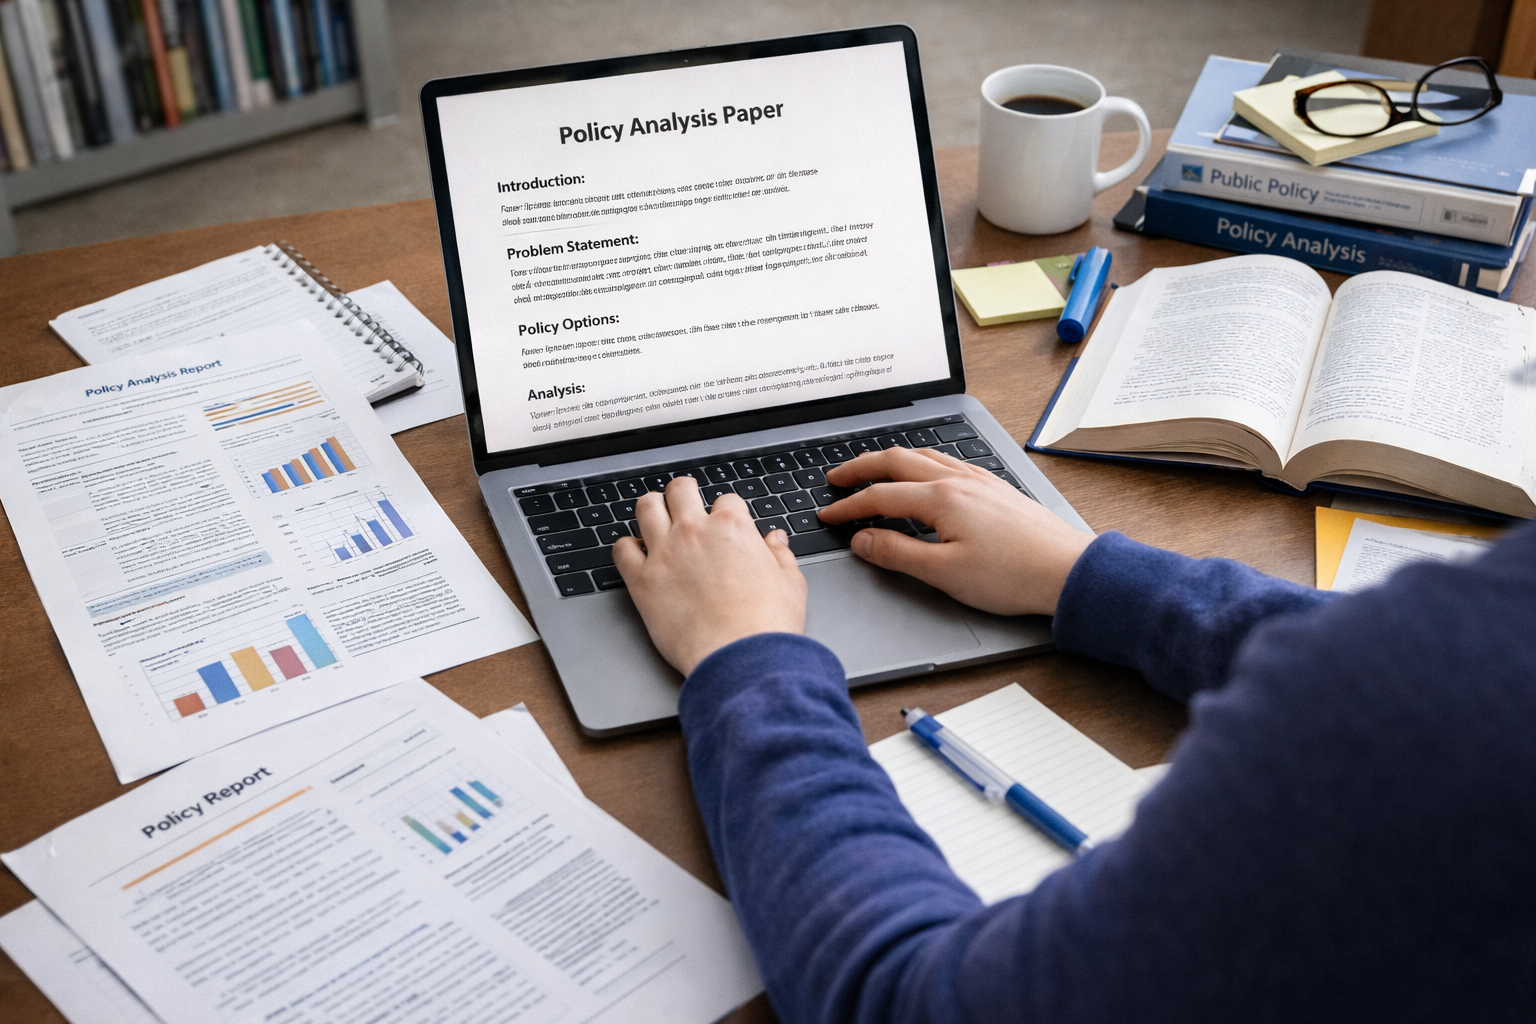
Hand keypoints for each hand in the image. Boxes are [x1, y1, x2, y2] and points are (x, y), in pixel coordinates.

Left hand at [613, 476, 806, 675]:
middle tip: (685, 505)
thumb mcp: (790, 583)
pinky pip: (621, 550)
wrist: (741, 658)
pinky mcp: (642, 581)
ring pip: (646, 508)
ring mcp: (665, 553)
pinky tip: (637, 554)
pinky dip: (627, 548)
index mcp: (732, 528)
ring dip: (652, 509)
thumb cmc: (767, 624)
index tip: (726, 526)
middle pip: (679, 490)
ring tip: (656, 518)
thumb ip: (780, 555)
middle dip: (684, 494)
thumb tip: (775, 539)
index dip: (727, 513)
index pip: (726, 501)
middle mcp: (694, 532)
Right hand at [819, 448, 1092, 615]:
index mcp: (941, 498)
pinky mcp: (995, 487)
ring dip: (891, 460)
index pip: (880, 496)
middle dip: (861, 468)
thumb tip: (863, 540)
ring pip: (924, 456)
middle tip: (836, 477)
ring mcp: (979, 480)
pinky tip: (925, 473)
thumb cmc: (1013, 575)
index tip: (828, 515)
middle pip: (897, 461)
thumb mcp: (944, 573)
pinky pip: (948, 461)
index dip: (848, 506)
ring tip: (873, 469)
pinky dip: (921, 462)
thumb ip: (898, 553)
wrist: (1067, 570)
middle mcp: (958, 480)